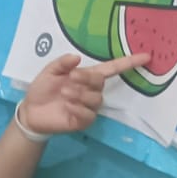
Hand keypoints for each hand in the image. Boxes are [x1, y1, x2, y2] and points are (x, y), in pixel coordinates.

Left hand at [19, 52, 147, 135]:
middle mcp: (91, 91)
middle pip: (100, 82)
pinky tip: (67, 107)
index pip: (112, 68)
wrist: (30, 112)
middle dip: (86, 78)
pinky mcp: (83, 121)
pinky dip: (78, 109)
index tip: (146, 56)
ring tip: (64, 93)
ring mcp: (88, 106)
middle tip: (70, 79)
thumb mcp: (49, 72)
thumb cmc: (42, 89)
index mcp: (87, 76)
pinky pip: (89, 115)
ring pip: (96, 99)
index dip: (128, 62)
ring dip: (80, 94)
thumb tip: (77, 58)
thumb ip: (62, 63)